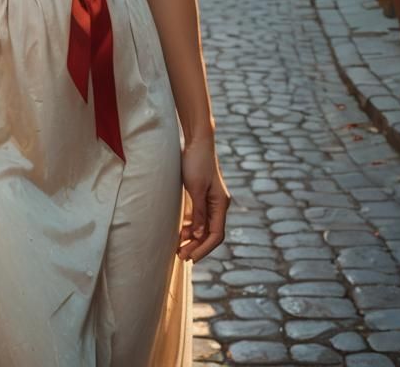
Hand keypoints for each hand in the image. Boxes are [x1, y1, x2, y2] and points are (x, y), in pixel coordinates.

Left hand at [177, 138, 229, 262]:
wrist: (197, 141)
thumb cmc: (196, 162)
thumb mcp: (195, 188)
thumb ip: (198, 212)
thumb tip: (197, 234)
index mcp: (220, 204)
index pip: (216, 234)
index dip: (204, 248)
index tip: (191, 258)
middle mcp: (219, 204)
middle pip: (210, 233)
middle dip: (197, 247)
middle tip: (181, 257)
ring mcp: (211, 200)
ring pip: (204, 227)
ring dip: (193, 239)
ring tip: (178, 248)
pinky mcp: (202, 195)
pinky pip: (198, 217)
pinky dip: (191, 227)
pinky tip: (181, 233)